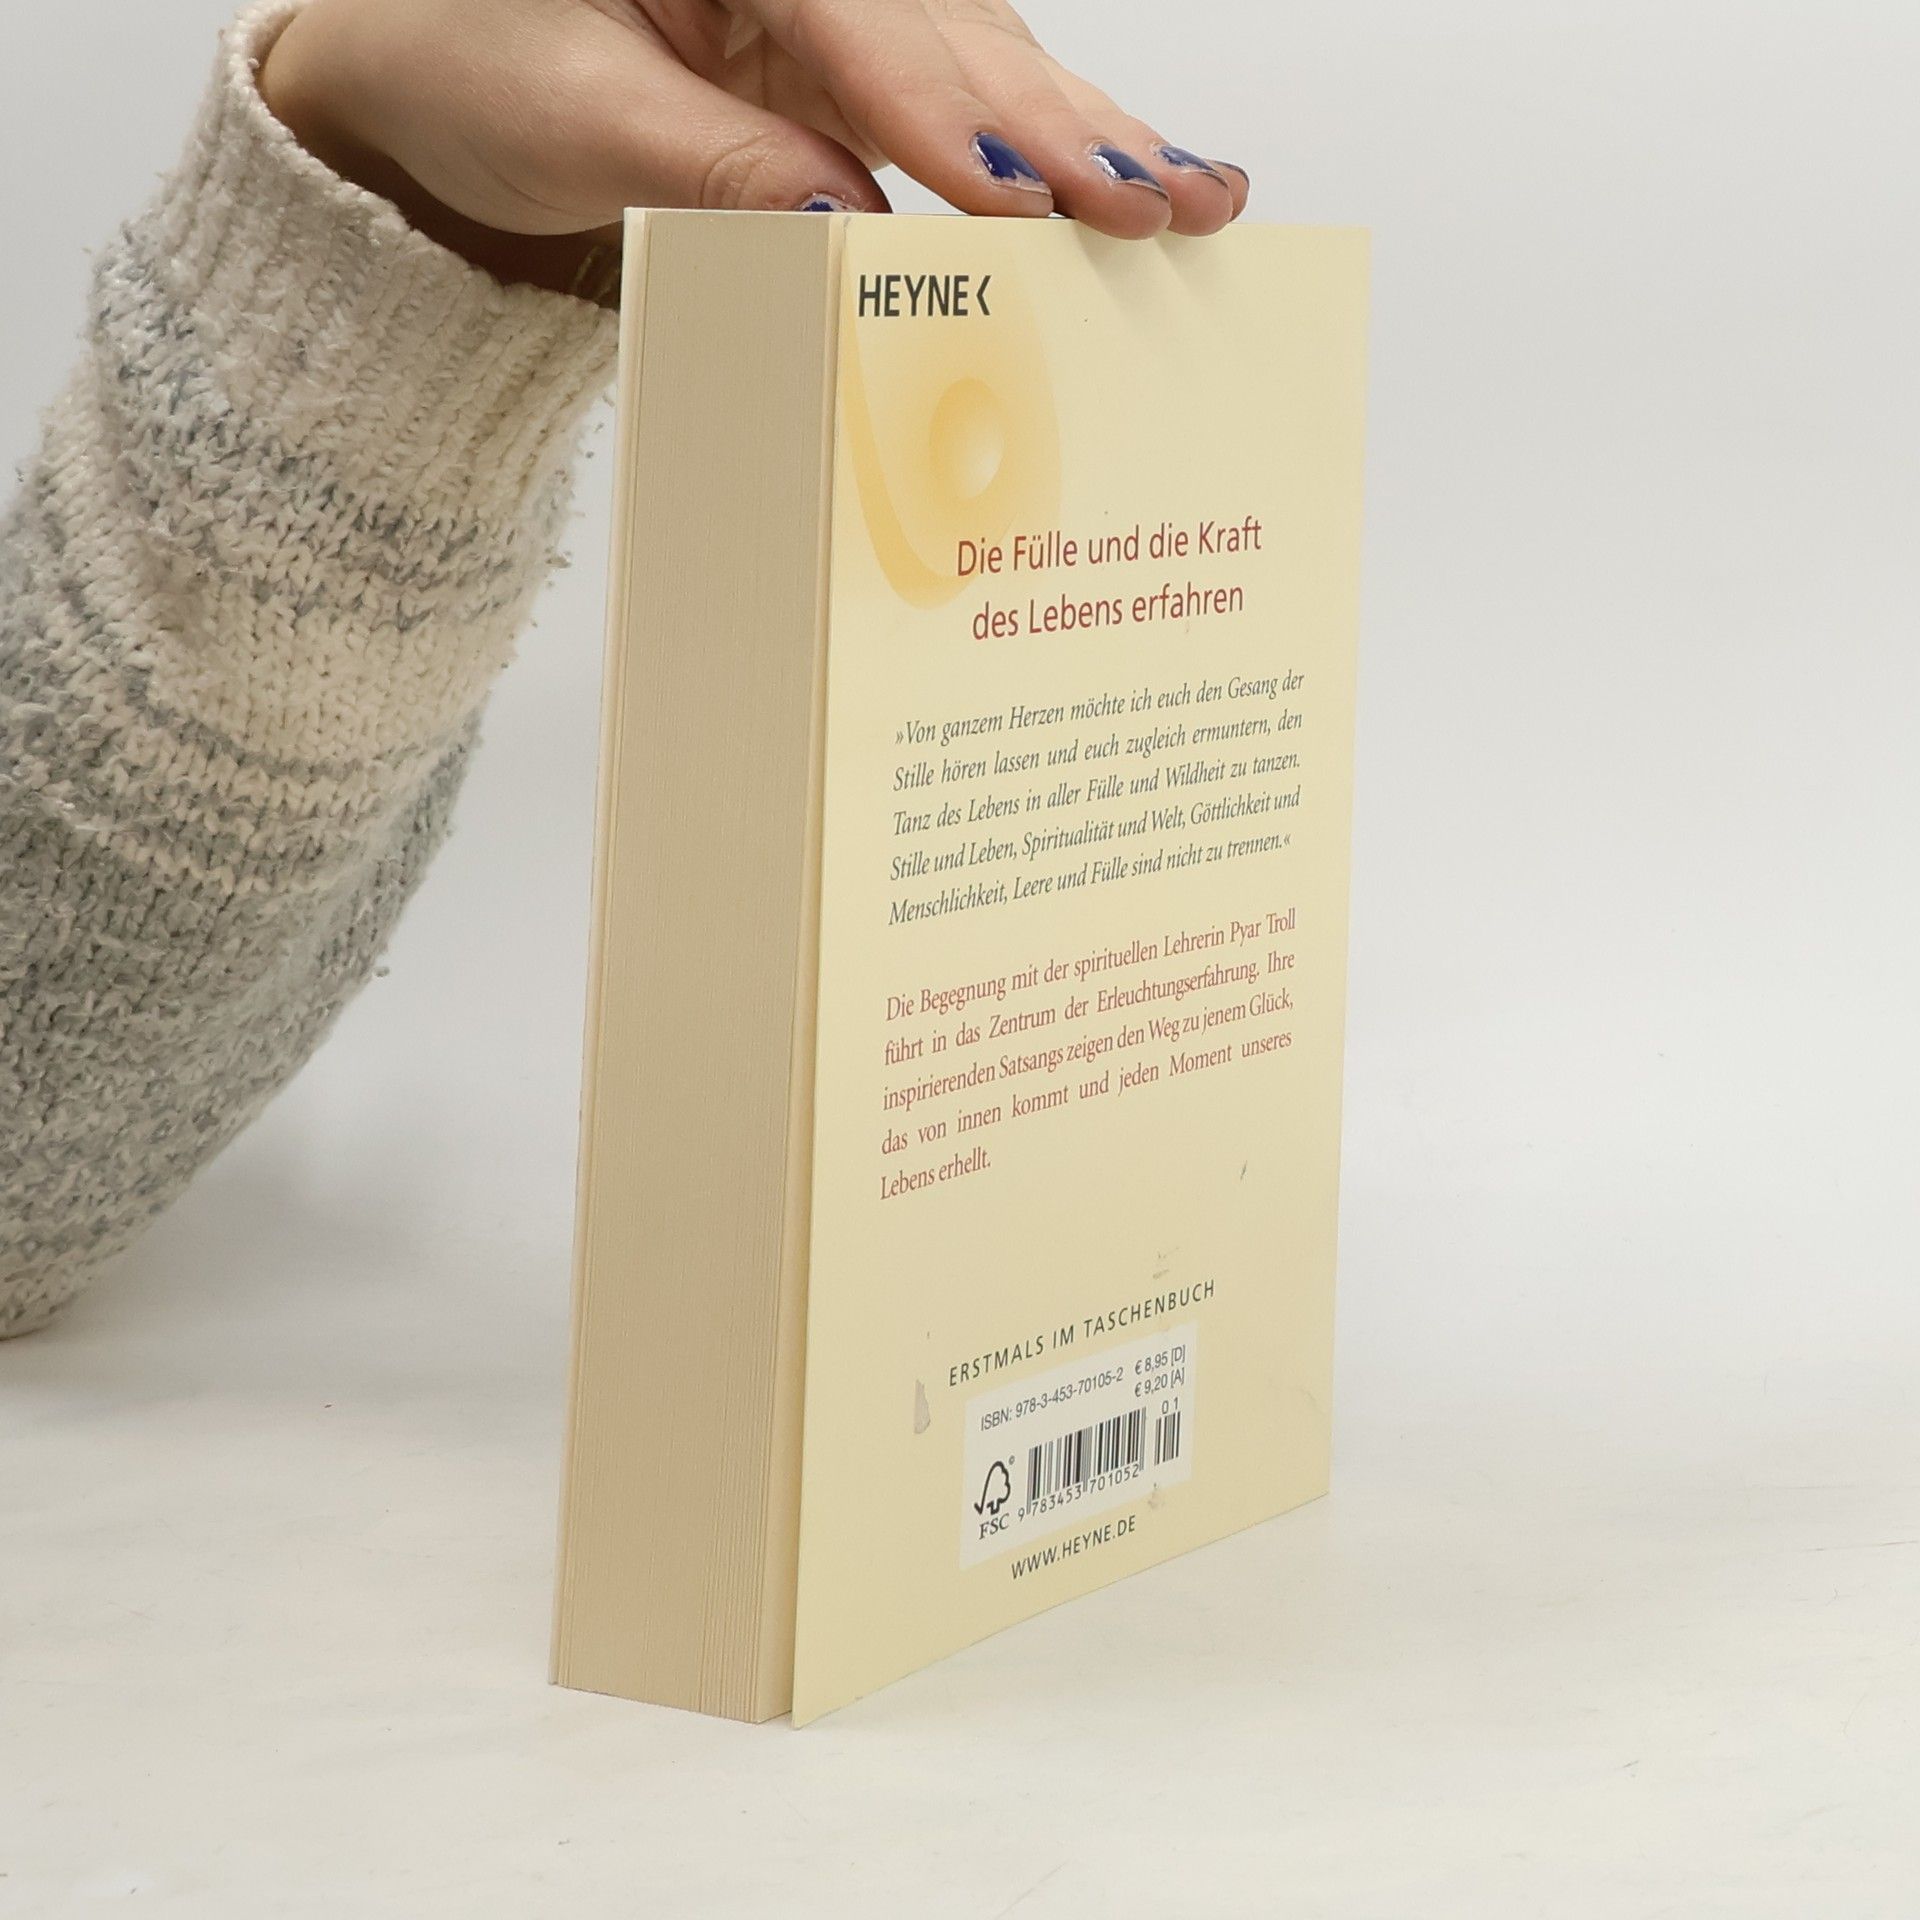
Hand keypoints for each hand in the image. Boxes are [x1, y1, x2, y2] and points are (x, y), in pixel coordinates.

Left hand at [260, 0, 1249, 294]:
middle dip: (1062, 128)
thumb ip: (718, 168)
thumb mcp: (579, 120)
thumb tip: (844, 227)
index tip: (1027, 199)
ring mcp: (829, 14)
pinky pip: (955, 111)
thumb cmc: (469, 62)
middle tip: (1161, 203)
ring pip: (982, 67)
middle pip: (957, 34)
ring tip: (1189, 197)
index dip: (951, 116)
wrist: (424, 77)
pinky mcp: (840, 75)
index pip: (862, 21)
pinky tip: (1124, 179)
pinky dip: (1038, 156)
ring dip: (1086, 139)